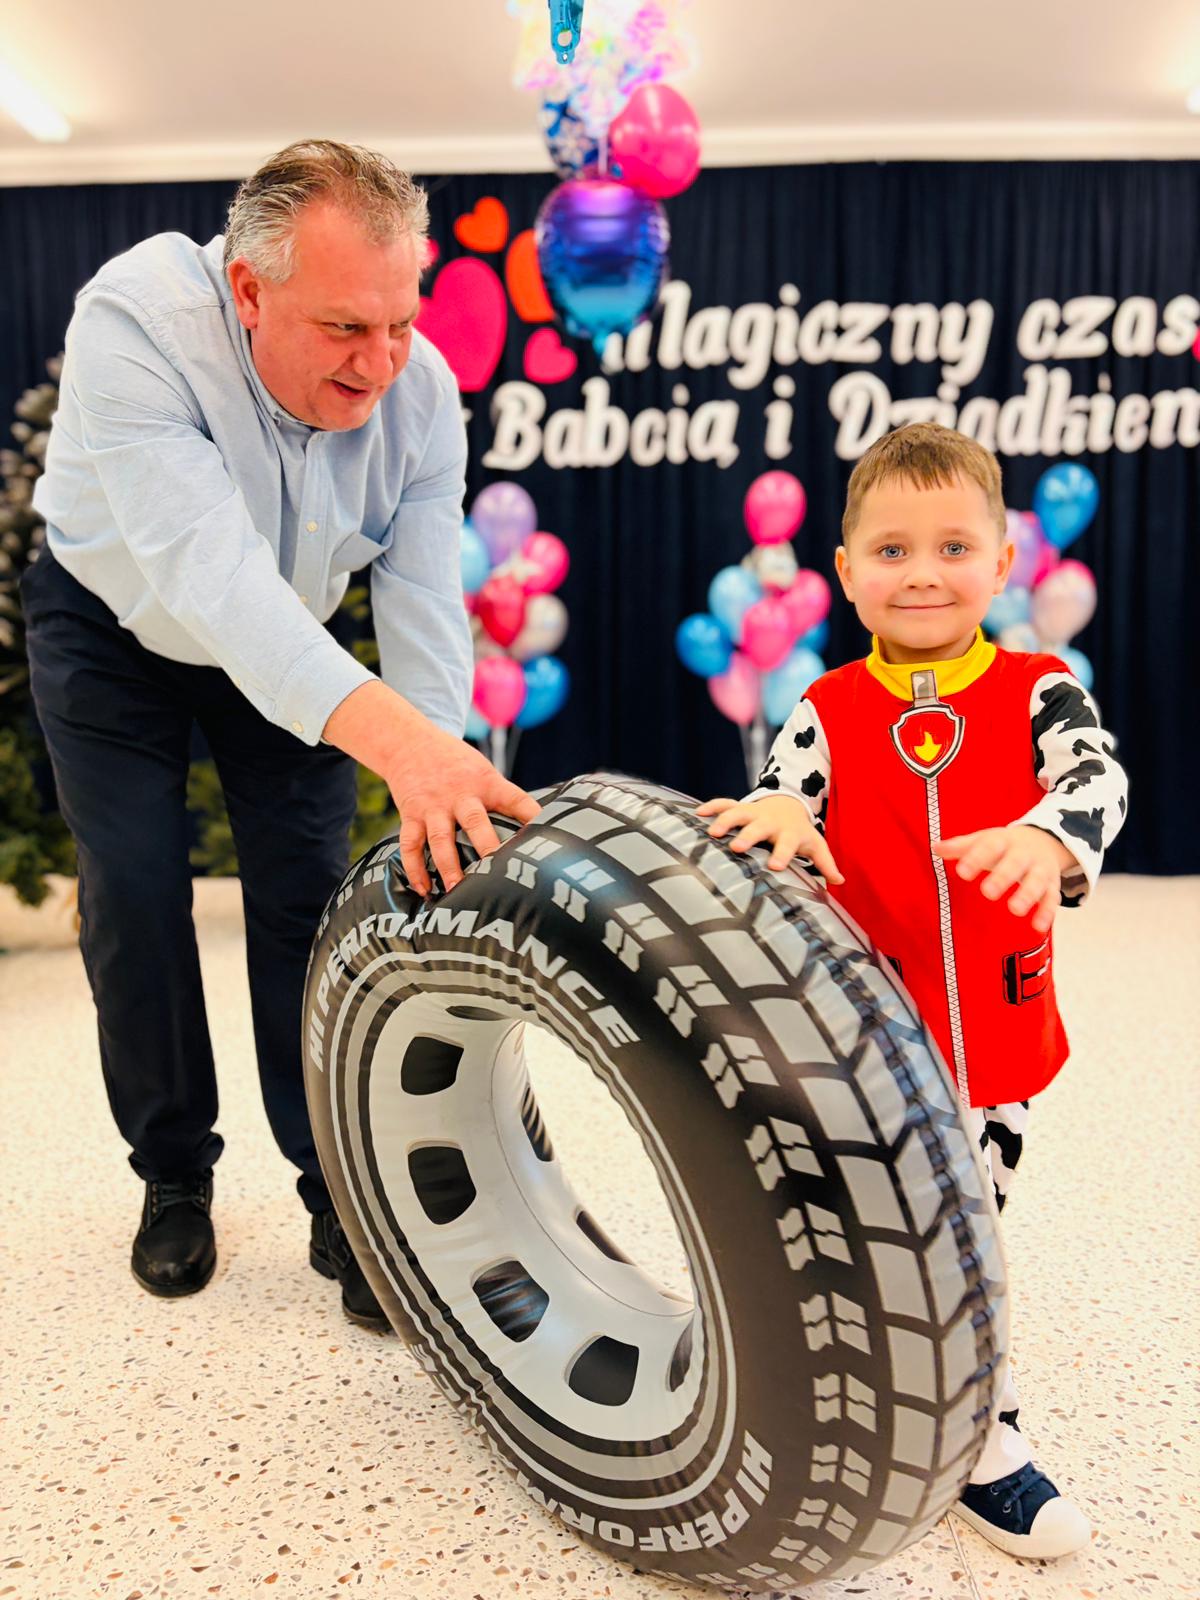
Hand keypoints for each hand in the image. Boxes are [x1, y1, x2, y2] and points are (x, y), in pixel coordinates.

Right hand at [388, 727, 539, 894]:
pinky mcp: (411, 814)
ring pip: (440, 840)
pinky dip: (415, 868)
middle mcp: (460, 795)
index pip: (516, 800)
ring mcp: (433, 806)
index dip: (533, 817)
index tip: (546, 836)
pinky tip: (423, 889)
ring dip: (448, 868)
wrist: (410, 742)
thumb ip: (502, 798)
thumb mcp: (483, 771)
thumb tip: (533, 830)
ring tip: (456, 892)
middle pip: (475, 822)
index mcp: (486, 783)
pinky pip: (410, 844)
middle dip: (487, 848)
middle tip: (498, 875)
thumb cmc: (456, 763)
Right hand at [697, 795, 843, 882]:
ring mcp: (753, 813)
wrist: (789, 803)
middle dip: (748, 836)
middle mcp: (769, 822)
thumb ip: (826, 864)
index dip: (782, 854)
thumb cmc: (800, 832)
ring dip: (725, 820)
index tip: (775, 867)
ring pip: (738, 813)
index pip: (787, 844)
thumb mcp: (815, 845)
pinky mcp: (740, 807)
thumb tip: (839, 881)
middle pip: (759, 828)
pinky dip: (711, 807)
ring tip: (712, 833)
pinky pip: (724, 803)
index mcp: (788, 833)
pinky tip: (697, 814)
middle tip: (737, 848)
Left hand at [934, 825, 1076, 932]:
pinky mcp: (1051, 886)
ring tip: (1015, 909)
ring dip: (1028, 895)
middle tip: (988, 892)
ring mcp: (1040, 870)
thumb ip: (960, 846)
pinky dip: (1046, 912)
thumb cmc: (1002, 846)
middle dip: (1003, 876)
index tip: (962, 872)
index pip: (989, 847)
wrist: (1043, 840)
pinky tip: (1038, 927)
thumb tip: (935, 848)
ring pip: (1037, 881)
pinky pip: (1052, 899)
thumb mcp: (983, 840)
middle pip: (1015, 863)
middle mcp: (1024, 854)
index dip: (976, 858)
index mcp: (1003, 841)